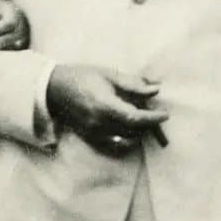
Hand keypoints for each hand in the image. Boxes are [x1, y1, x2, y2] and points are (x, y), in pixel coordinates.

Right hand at [46, 64, 168, 155]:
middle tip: (155, 114)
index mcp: (104, 104)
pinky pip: (114, 146)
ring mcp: (93, 133)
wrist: (55, 89)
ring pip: (126, 140)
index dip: (153, 118)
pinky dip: (127, 141)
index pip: (135, 118)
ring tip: (143, 121)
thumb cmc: (83, 76)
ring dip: (139, 132)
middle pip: (133, 130)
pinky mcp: (90, 138)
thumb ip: (133, 84)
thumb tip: (156, 89)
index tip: (165, 114)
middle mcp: (99, 122)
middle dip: (149, 124)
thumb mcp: (109, 74)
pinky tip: (132, 132)